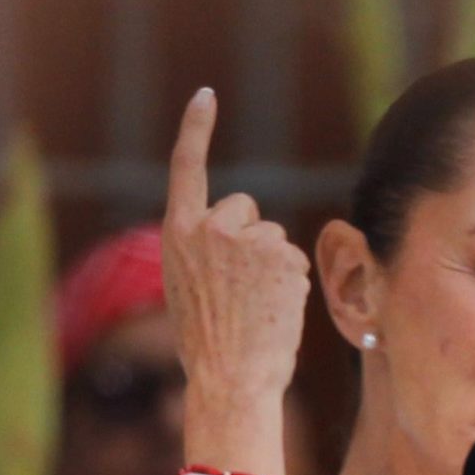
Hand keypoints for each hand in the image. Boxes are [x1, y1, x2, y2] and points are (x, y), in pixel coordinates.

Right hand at [163, 88, 311, 474]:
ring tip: (256, 307)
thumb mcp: (187, 288)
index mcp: (178, 233)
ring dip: (274, 265)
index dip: (195, 129)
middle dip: (252, 237)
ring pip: (275, 236)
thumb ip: (203, 251)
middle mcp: (209, 226)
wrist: (229, 379)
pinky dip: (293, 282)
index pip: (185, 168)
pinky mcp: (281, 253)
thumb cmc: (209, 345)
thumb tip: (234, 237)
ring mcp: (246, 238)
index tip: (205, 95)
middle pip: (246, 206)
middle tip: (241, 289)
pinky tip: (275, 310)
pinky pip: (296, 257)